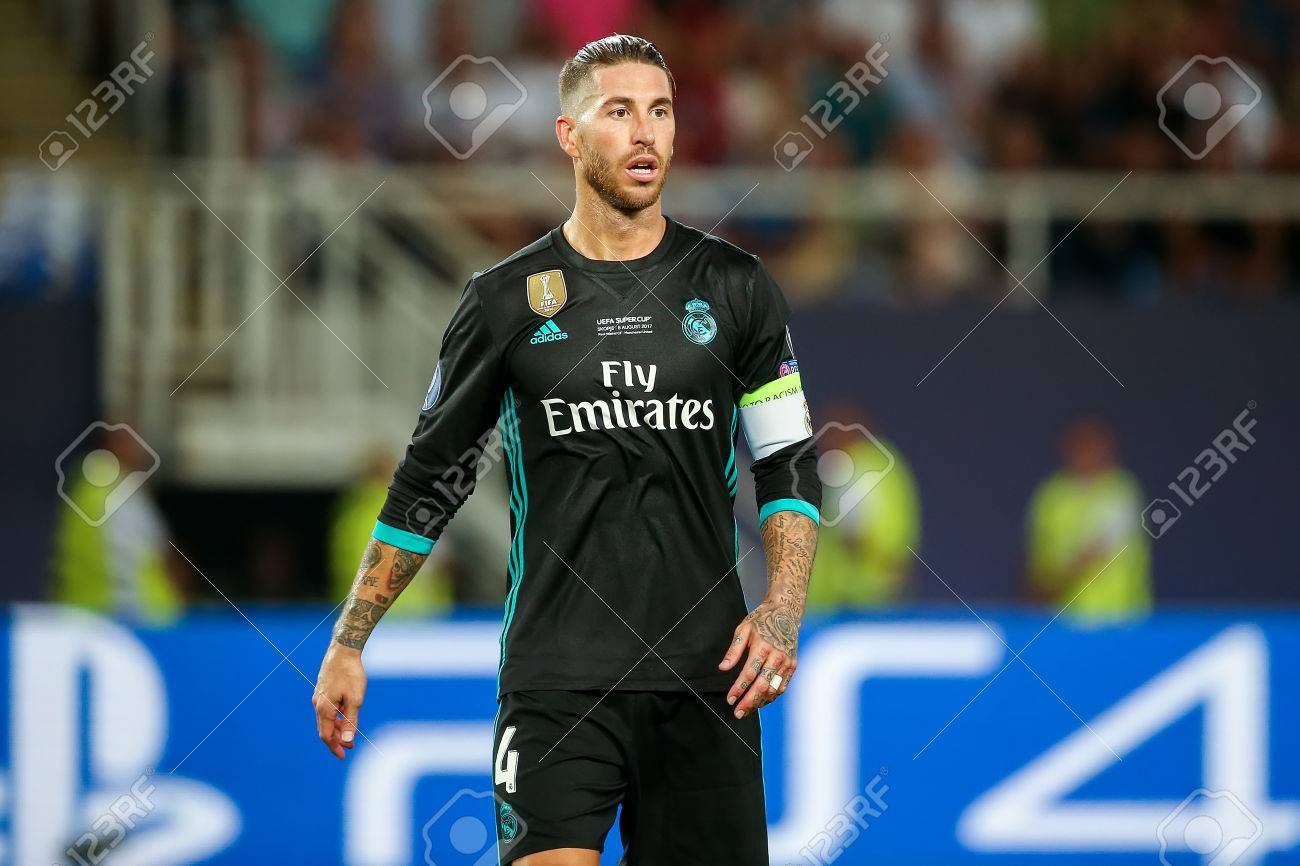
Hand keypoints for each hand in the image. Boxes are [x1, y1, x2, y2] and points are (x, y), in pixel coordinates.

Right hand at [313, 645, 366, 758]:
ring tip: (350, 734)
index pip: (326, 735)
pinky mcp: (323, 689)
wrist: (343, 650)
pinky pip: (327, 709)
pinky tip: (345, 716)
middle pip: (325, 728)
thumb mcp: (355, 700)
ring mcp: (319, 695)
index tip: (343, 756)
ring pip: (326, 718)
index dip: (334, 747)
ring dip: (337, 728)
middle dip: (337, 739)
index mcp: (324, 708)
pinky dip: (336, 717)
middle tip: (350, 747)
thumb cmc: (350, 674)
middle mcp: (318, 703)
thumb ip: (350, 721)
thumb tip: (346, 741)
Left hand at [718, 596, 800, 718]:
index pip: (749, 674)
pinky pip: (782, 686)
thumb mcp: (743, 630)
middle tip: (737, 713)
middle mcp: (777, 656)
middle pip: (762, 686)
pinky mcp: (792, 666)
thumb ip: (733, 650)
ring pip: (773, 689)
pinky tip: (761, 701)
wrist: (785, 613)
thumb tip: (723, 668)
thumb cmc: (761, 620)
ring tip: (747, 709)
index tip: (730, 699)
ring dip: (760, 702)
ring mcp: (787, 662)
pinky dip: (771, 696)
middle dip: (749, 702)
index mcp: (762, 647)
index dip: (738, 689)